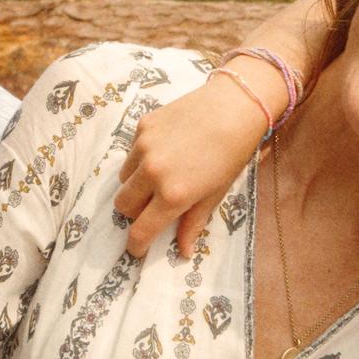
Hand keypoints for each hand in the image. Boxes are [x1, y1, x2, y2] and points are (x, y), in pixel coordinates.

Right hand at [115, 80, 268, 257]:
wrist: (235, 106)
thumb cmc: (232, 153)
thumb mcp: (216, 193)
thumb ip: (194, 222)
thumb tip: (183, 251)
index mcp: (173, 194)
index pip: (140, 230)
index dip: (136, 245)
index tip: (137, 249)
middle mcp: (153, 172)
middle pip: (123, 205)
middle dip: (134, 211)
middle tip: (152, 207)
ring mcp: (144, 147)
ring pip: (123, 178)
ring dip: (136, 184)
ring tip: (161, 175)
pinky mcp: (143, 126)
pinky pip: (131, 152)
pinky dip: (141, 158)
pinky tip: (166, 150)